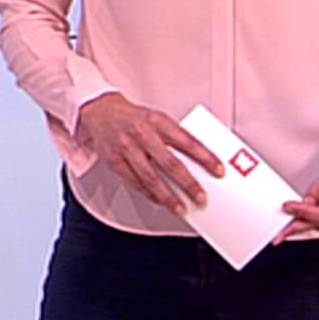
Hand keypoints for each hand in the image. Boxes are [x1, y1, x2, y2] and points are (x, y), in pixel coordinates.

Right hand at [74, 93, 223, 215]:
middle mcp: (142, 134)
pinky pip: (135, 182)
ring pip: (151, 178)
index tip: (218, 170)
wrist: (100, 111)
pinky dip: (149, 194)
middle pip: (170, 163)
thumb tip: (199, 160)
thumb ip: (175, 136)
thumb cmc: (134, 117)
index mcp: (157, 120)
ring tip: (181, 208)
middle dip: (188, 183)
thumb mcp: (157, 118)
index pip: (187, 141)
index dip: (205, 157)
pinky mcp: (114, 161)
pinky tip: (160, 201)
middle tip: (201, 197)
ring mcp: (127, 148)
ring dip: (168, 196)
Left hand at [276, 117, 318, 242]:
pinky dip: (304, 212)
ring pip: (316, 217)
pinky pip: (316, 207)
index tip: (288, 206)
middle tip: (278, 235)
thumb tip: (308, 201)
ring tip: (280, 231)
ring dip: (299, 222)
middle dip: (299, 227)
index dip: (306, 212)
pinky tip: (292, 216)